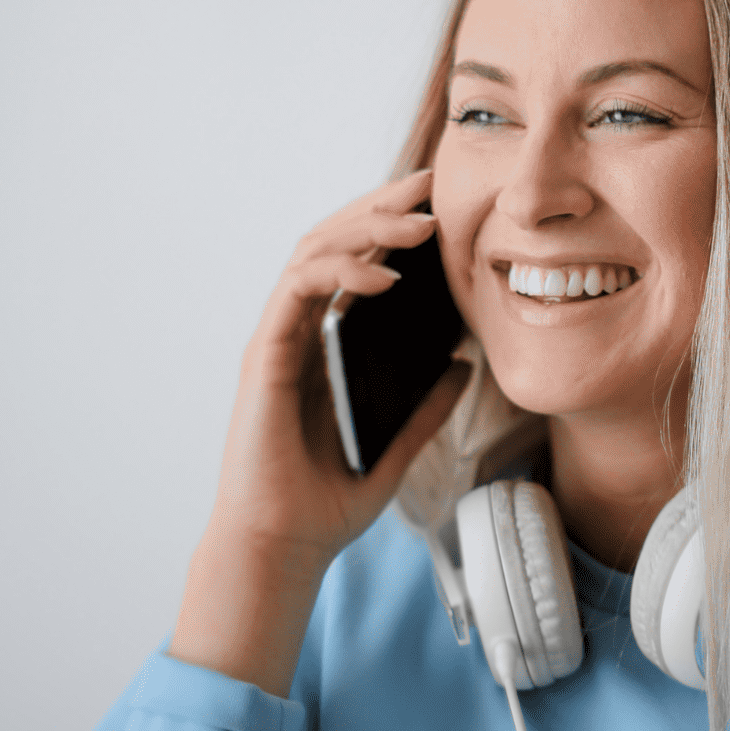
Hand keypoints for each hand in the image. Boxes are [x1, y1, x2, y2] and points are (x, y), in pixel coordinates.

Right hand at [168, 167, 467, 694]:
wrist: (284, 547)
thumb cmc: (327, 502)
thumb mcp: (398, 446)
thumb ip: (427, 405)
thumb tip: (465, 362)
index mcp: (324, 345)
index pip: (355, 264)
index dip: (391, 227)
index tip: (439, 204)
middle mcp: (297, 332)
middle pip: (333, 242)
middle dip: (381, 206)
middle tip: (431, 184)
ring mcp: (278, 339)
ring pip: (313, 252)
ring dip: (366, 227)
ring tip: (419, 220)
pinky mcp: (264, 355)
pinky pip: (299, 291)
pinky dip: (340, 273)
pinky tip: (385, 276)